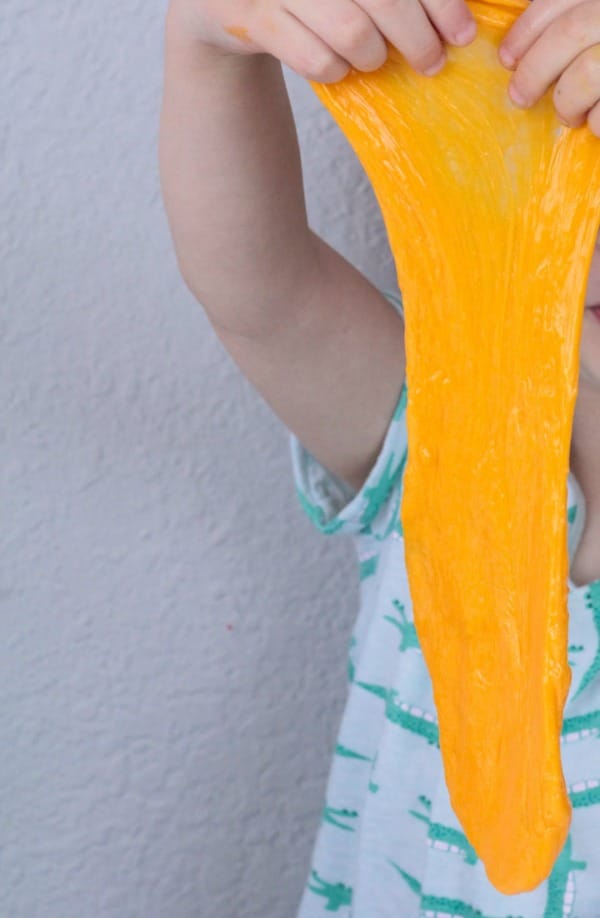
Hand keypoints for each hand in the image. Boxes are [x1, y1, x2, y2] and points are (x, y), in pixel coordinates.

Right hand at [168, 0, 476, 83]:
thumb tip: (456, 15)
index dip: (440, 4)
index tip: (463, 33)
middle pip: (384, 1)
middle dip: (418, 40)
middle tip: (432, 62)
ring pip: (352, 34)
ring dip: (373, 57)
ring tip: (375, 59)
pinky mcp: (251, 19)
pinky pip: (316, 61)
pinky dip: (335, 72)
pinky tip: (338, 67)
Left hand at [498, 0, 599, 136]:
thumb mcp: (593, 21)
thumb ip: (567, 29)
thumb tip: (518, 53)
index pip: (557, 1)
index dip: (525, 30)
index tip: (506, 59)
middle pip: (569, 33)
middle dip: (534, 71)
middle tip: (519, 98)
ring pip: (586, 73)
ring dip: (566, 102)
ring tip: (568, 115)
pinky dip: (595, 122)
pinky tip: (594, 124)